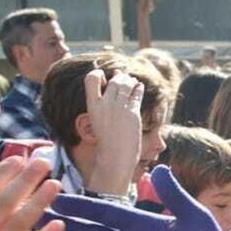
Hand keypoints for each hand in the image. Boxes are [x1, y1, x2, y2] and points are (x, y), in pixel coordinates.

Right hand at [84, 68, 143, 194]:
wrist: (115, 156)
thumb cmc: (106, 139)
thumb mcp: (97, 119)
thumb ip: (102, 102)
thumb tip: (112, 82)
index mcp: (92, 106)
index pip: (91, 78)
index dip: (98, 73)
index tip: (104, 77)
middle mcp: (105, 104)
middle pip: (114, 80)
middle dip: (121, 77)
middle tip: (124, 79)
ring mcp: (120, 107)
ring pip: (126, 84)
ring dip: (130, 81)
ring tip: (132, 82)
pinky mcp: (133, 112)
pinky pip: (137, 93)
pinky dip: (139, 88)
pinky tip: (139, 87)